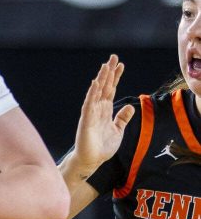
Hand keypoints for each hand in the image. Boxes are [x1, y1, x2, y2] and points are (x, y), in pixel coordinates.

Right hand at [73, 55, 133, 171]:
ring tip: (106, 65)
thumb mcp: (118, 130)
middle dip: (109, 72)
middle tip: (113, 57)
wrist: (92, 161)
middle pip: (104, 86)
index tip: (121, 64)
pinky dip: (92, 93)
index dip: (116, 77)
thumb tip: (131, 107)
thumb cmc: (103, 147)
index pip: (111, 89)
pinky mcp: (86, 120)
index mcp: (106, 110)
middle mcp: (98, 108)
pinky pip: (89, 104)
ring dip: (101, 78)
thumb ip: (123, 118)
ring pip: (97, 92)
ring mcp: (91, 113)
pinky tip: (96, 83)